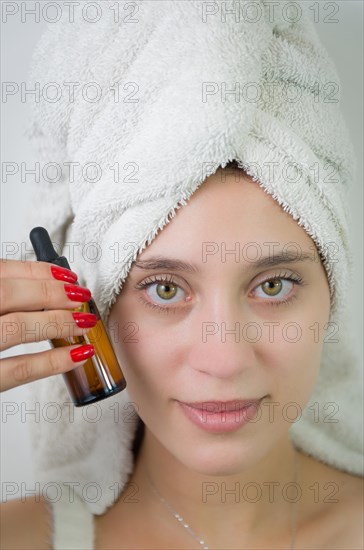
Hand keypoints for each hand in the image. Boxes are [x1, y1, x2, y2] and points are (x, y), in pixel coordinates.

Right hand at [0, 259, 96, 391]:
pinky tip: (76, 355)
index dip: (37, 271)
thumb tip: (37, 289)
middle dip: (50, 292)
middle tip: (80, 296)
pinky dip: (52, 361)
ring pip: (16, 327)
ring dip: (57, 322)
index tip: (65, 275)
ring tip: (84, 322)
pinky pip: (18, 370)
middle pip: (7, 294)